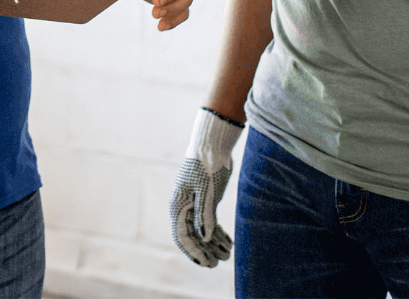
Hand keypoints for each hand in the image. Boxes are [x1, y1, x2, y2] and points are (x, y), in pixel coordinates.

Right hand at [170, 108, 240, 267]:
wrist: (213, 144)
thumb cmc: (207, 165)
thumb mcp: (207, 191)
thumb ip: (205, 215)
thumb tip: (205, 237)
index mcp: (178, 205)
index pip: (182, 236)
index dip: (194, 252)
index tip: (207, 264)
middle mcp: (184, 206)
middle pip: (193, 235)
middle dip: (206, 250)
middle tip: (220, 263)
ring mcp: (194, 204)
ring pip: (202, 230)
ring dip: (214, 243)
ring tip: (228, 255)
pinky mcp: (206, 199)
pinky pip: (210, 221)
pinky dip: (219, 232)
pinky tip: (229, 241)